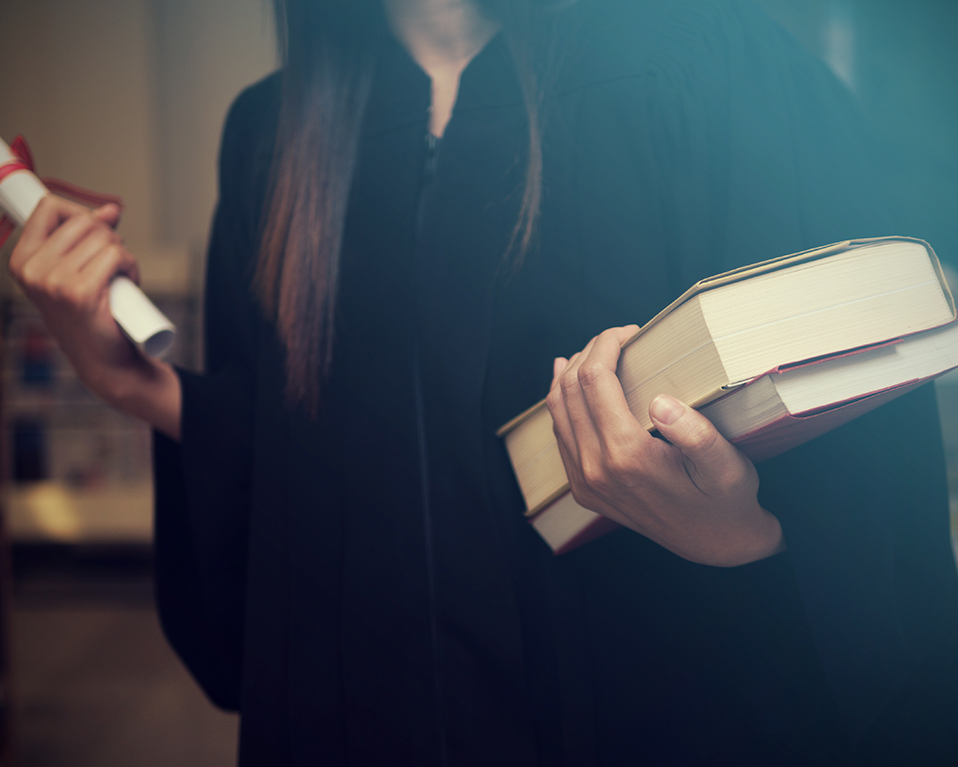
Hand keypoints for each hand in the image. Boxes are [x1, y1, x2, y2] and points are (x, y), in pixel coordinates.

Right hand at [9, 195, 180, 438]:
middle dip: (107, 237)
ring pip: (103, 237)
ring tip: (118, 279)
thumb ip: (88, 237)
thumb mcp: (79, 270)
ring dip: (122, 254)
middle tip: (111, 265)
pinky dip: (130, 265)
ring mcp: (53, 282)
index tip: (95, 230)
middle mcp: (32, 270)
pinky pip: (116, 255)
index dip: (80, 213)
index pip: (48, 207)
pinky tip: (128, 283)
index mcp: (22, 260)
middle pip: (83, 220)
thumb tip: (111, 209)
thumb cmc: (93, 314)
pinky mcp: (80, 293)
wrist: (105, 361)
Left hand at [546, 326, 784, 565]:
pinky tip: (569, 383)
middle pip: (569, 390)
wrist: (715, 544)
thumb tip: (659, 400)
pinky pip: (561, 434)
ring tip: (591, 352)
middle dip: (588, 353)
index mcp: (626, 456)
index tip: (628, 332)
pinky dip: (562, 402)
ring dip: (569, 374)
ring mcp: (584, 481)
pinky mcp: (583, 488)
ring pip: (557, 411)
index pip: (594, 381)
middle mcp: (595, 469)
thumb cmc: (725, 498)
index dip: (605, 346)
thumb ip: (696, 434)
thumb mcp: (726, 465)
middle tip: (616, 338)